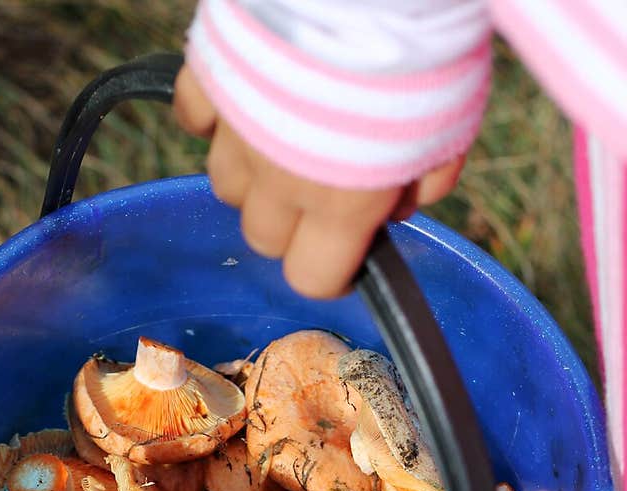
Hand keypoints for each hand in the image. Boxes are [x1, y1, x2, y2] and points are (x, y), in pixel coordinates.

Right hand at [174, 64, 464, 299]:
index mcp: (341, 204)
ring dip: (253, 173)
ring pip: (226, 185)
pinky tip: (246, 98)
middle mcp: (280, 180)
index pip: (312, 279)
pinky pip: (195, 118)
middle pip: (263, 237)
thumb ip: (423, 183)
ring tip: (284, 136)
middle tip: (321, 182)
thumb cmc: (422, 55)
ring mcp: (237, 130)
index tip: (346, 249)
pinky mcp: (210, 78)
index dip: (330, 270)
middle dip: (291, 222)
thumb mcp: (452, 129)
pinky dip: (215, 117)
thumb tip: (397, 206)